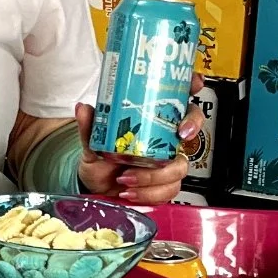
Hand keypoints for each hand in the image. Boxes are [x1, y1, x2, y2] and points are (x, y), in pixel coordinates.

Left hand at [73, 100, 203, 205]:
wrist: (96, 187)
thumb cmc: (101, 159)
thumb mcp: (93, 141)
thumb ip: (89, 127)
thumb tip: (83, 109)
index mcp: (152, 122)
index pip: (179, 98)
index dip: (193, 87)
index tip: (194, 85)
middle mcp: (164, 141)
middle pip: (192, 128)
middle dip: (191, 128)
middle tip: (179, 133)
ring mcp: (167, 164)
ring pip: (179, 167)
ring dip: (153, 175)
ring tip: (127, 177)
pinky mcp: (164, 185)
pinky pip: (168, 189)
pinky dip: (148, 193)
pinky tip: (130, 192)